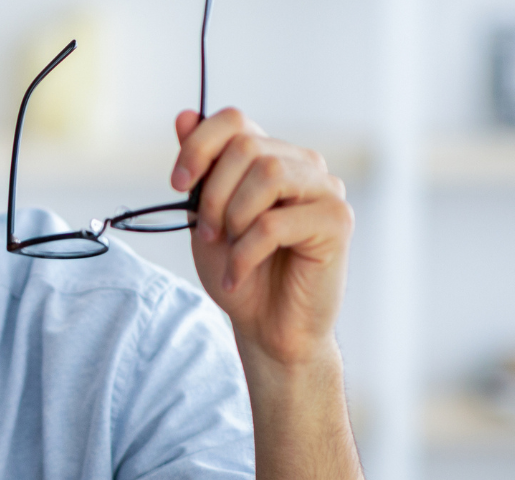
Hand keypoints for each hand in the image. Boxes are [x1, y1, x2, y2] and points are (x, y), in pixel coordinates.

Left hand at [170, 108, 352, 369]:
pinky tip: (237, 274)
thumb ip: (199, 170)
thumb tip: (184, 116)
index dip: (198, 145)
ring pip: (268, 174)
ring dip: (233, 217)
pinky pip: (277, 222)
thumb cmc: (239, 272)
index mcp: (271, 157)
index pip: (234, 121)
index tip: (177, 183)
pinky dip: (245, 252)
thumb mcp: (205, 218)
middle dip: (213, 193)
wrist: (268, 328)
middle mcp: (302, 166)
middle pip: (247, 147)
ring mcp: (325, 190)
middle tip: (208, 233)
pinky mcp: (337, 221)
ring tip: (227, 250)